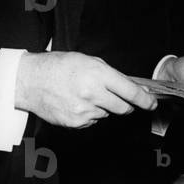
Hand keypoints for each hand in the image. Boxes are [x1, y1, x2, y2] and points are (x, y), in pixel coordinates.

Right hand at [15, 51, 156, 128]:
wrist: (31, 81)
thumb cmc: (60, 66)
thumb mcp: (89, 60)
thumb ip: (111, 74)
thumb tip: (131, 86)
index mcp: (98, 74)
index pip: (130, 91)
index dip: (145, 100)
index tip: (152, 103)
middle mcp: (93, 94)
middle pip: (123, 108)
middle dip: (126, 105)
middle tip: (121, 99)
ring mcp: (84, 110)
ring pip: (107, 114)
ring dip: (104, 107)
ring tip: (87, 94)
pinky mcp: (75, 123)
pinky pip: (93, 121)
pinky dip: (91, 114)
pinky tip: (77, 102)